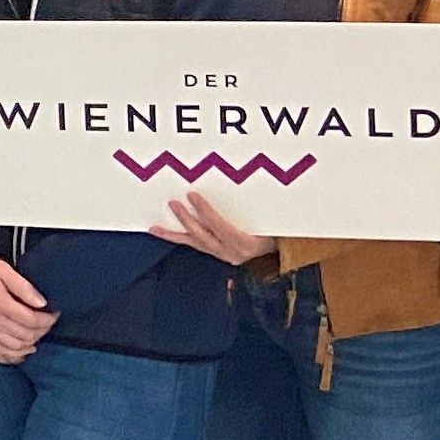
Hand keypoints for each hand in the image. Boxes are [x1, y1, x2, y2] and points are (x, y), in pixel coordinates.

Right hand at [0, 252, 59, 366]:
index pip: (30, 320)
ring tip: (37, 335)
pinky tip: (20, 352)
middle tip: (47, 323)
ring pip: (12, 348)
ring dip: (29, 345)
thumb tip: (42, 302)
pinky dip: (10, 356)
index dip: (47, 320)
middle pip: (24, 336)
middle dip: (41, 332)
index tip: (54, 314)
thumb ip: (23, 286)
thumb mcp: (2, 269)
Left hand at [153, 191, 271, 267]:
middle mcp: (232, 252)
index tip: (192, 195)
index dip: (205, 211)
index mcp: (247, 243)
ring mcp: (224, 254)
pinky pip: (196, 245)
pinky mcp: (217, 253)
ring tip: (155, 228)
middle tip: (173, 203)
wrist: (284, 249)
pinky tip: (164, 232)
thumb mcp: (272, 219)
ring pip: (195, 243)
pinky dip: (180, 238)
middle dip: (186, 219)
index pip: (221, 226)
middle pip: (204, 235)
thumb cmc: (278, 229)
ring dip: (174, 234)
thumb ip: (257, 208)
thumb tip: (245, 185)